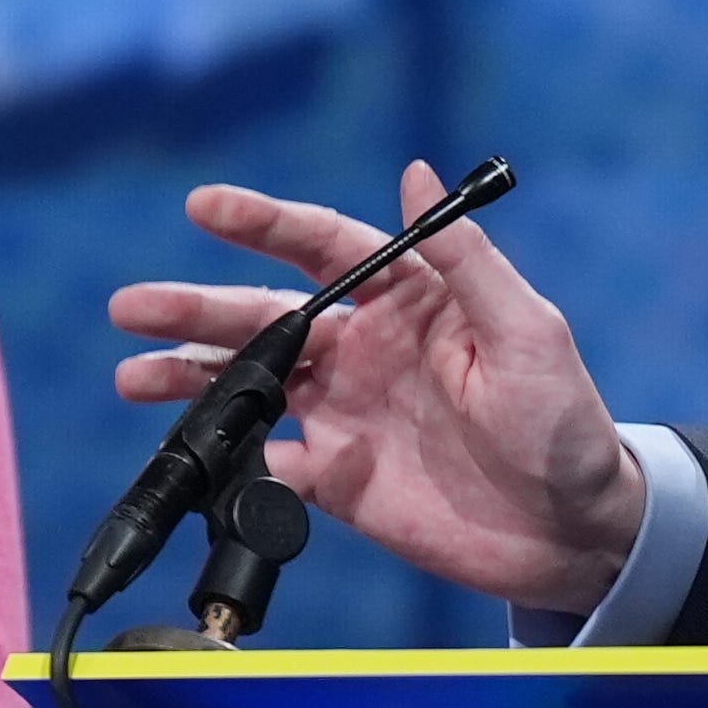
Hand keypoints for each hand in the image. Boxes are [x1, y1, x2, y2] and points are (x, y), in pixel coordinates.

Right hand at [108, 162, 645, 612]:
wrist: (575, 534)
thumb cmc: (567, 422)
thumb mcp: (527, 332)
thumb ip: (466, 259)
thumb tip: (413, 172)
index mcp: (408, 301)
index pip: (322, 246)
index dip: (262, 222)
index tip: (204, 205)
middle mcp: (365, 349)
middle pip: (263, 317)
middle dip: (195, 309)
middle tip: (132, 307)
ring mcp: (345, 414)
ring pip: (249, 386)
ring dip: (190, 379)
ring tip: (133, 378)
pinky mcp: (338, 481)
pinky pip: (268, 467)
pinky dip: (230, 463)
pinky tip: (197, 459)